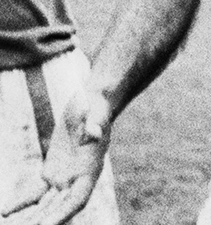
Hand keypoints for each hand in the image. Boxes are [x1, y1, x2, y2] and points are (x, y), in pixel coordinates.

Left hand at [5, 90, 112, 224]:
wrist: (89, 104)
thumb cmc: (95, 107)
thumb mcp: (96, 113)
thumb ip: (94, 124)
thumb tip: (92, 132)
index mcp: (91, 169)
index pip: (78, 198)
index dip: (62, 213)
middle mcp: (78, 178)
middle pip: (59, 206)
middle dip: (44, 219)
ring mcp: (64, 177)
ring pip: (46, 204)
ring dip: (32, 217)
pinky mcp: (52, 172)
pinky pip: (36, 192)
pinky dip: (23, 202)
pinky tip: (6, 211)